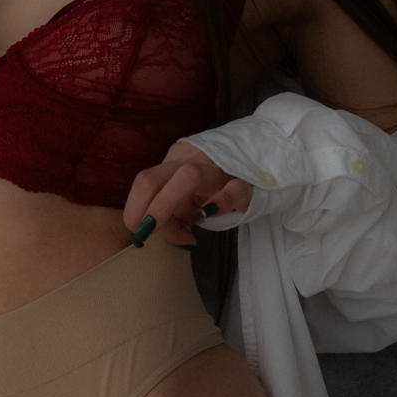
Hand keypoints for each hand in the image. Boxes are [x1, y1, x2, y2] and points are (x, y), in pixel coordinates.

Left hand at [123, 140, 252, 246]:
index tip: (141, 234)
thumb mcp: (187, 200)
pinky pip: (230, 190)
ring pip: (188, 177)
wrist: (261, 168)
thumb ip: (170, 215)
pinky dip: (216, 205)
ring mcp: (218, 168)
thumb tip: (150, 234)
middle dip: (146, 212)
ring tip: (184, 235)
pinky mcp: (246, 182)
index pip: (144, 182)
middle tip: (151, 236)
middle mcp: (191, 161)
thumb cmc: (215, 190)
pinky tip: (209, 216)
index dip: (135, 210)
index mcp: (174, 163)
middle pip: (153, 179)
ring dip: (171, 209)